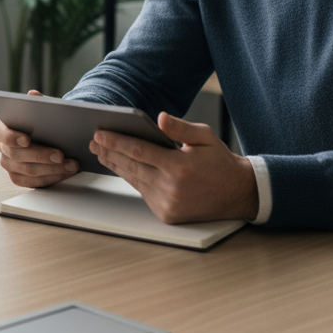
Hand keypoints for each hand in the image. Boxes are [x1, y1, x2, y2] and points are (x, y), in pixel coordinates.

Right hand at [0, 90, 79, 187]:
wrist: (49, 134)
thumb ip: (37, 102)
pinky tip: (66, 172)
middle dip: (40, 156)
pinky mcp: (19, 178)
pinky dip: (52, 178)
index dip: (11, 137)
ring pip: (27, 171)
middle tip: (60, 155)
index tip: (27, 139)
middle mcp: (2, 147)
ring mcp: (9, 164)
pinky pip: (33, 183)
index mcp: (0, 127)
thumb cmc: (41, 120)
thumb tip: (33, 95)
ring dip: (51, 169)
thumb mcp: (41, 108)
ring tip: (71, 164)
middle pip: (16, 155)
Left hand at [90, 112, 258, 222]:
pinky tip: (120, 167)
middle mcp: (171, 188)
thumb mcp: (204, 136)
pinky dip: (130, 178)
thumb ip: (179, 127)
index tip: (99, 133)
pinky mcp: (167, 214)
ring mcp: (168, 204)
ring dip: (115, 165)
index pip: (139, 150)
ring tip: (101, 152)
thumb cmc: (219, 161)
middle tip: (93, 141)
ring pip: (134, 180)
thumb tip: (158, 117)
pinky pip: (143, 192)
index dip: (116, 141)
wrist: (238, 193)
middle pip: (131, 166)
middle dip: (109, 152)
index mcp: (179, 166)